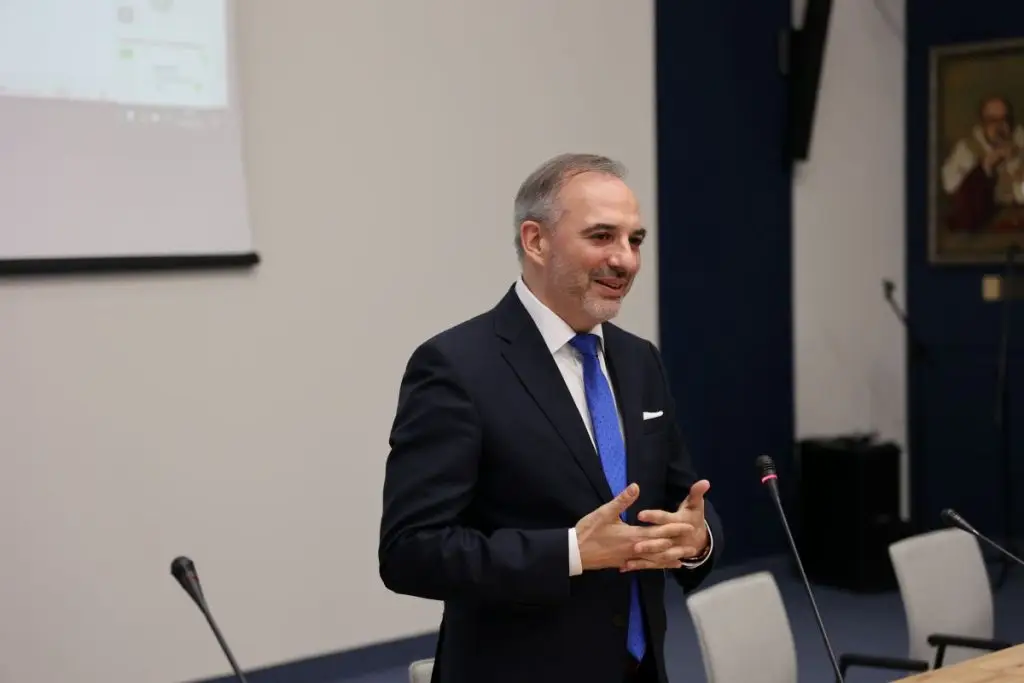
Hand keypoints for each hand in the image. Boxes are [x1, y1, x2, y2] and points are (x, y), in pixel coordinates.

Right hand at [575, 483, 692, 570]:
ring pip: (653, 560)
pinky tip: (660, 567)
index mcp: (633, 535)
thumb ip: (622, 500)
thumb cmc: (589, 530)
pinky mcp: (623, 564)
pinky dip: (655, 566)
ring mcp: (629, 558)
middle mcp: (635, 549)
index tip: (689, 526)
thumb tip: (636, 486)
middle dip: (677, 546)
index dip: (674, 529)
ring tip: (683, 560)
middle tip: (692, 546)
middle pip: (660, 548)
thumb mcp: (604, 512)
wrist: (576, 552)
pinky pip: (643, 565)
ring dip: (669, 559)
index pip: (659, 532)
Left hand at [624, 480, 710, 570]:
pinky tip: (624, 567)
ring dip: (643, 559)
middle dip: (649, 544)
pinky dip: (639, 565)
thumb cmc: (693, 518)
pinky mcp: (662, 557)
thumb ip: (697, 493)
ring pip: (656, 556)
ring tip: (628, 561)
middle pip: (660, 541)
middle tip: (634, 545)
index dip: (654, 517)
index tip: (640, 514)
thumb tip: (705, 481)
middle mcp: (673, 538)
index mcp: (678, 522)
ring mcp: (669, 550)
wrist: (699, 540)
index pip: (665, 519)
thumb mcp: (695, 504)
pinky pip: (651, 563)